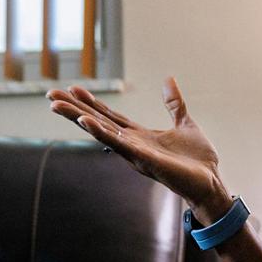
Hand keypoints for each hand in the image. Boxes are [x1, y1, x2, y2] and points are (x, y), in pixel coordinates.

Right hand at [47, 78, 231, 217]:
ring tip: (58, 105)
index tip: (73, 87)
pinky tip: (86, 122)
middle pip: (97, 123)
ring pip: (102, 132)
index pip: (109, 116)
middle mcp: (132, 145)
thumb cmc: (198, 160)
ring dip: (79, 118)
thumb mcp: (185, 123)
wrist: (212, 183)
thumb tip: (168, 79)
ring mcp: (136, 153)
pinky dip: (101, 133)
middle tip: (50, 94)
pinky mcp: (146, 160)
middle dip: (74, 109)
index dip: (91, 102)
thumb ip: (174, 103)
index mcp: (139, 136)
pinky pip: (120, 144)